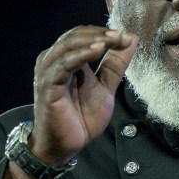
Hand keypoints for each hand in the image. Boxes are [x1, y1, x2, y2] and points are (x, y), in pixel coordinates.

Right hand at [30, 27, 137, 165]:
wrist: (65, 145)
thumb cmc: (80, 117)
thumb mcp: (105, 87)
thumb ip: (115, 64)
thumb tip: (131, 39)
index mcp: (65, 60)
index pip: (83, 36)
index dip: (103, 33)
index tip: (125, 37)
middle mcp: (53, 61)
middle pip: (74, 36)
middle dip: (99, 34)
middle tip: (120, 36)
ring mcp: (48, 72)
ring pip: (68, 46)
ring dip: (91, 40)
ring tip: (110, 40)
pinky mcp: (47, 85)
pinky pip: (63, 65)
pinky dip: (81, 55)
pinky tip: (97, 51)